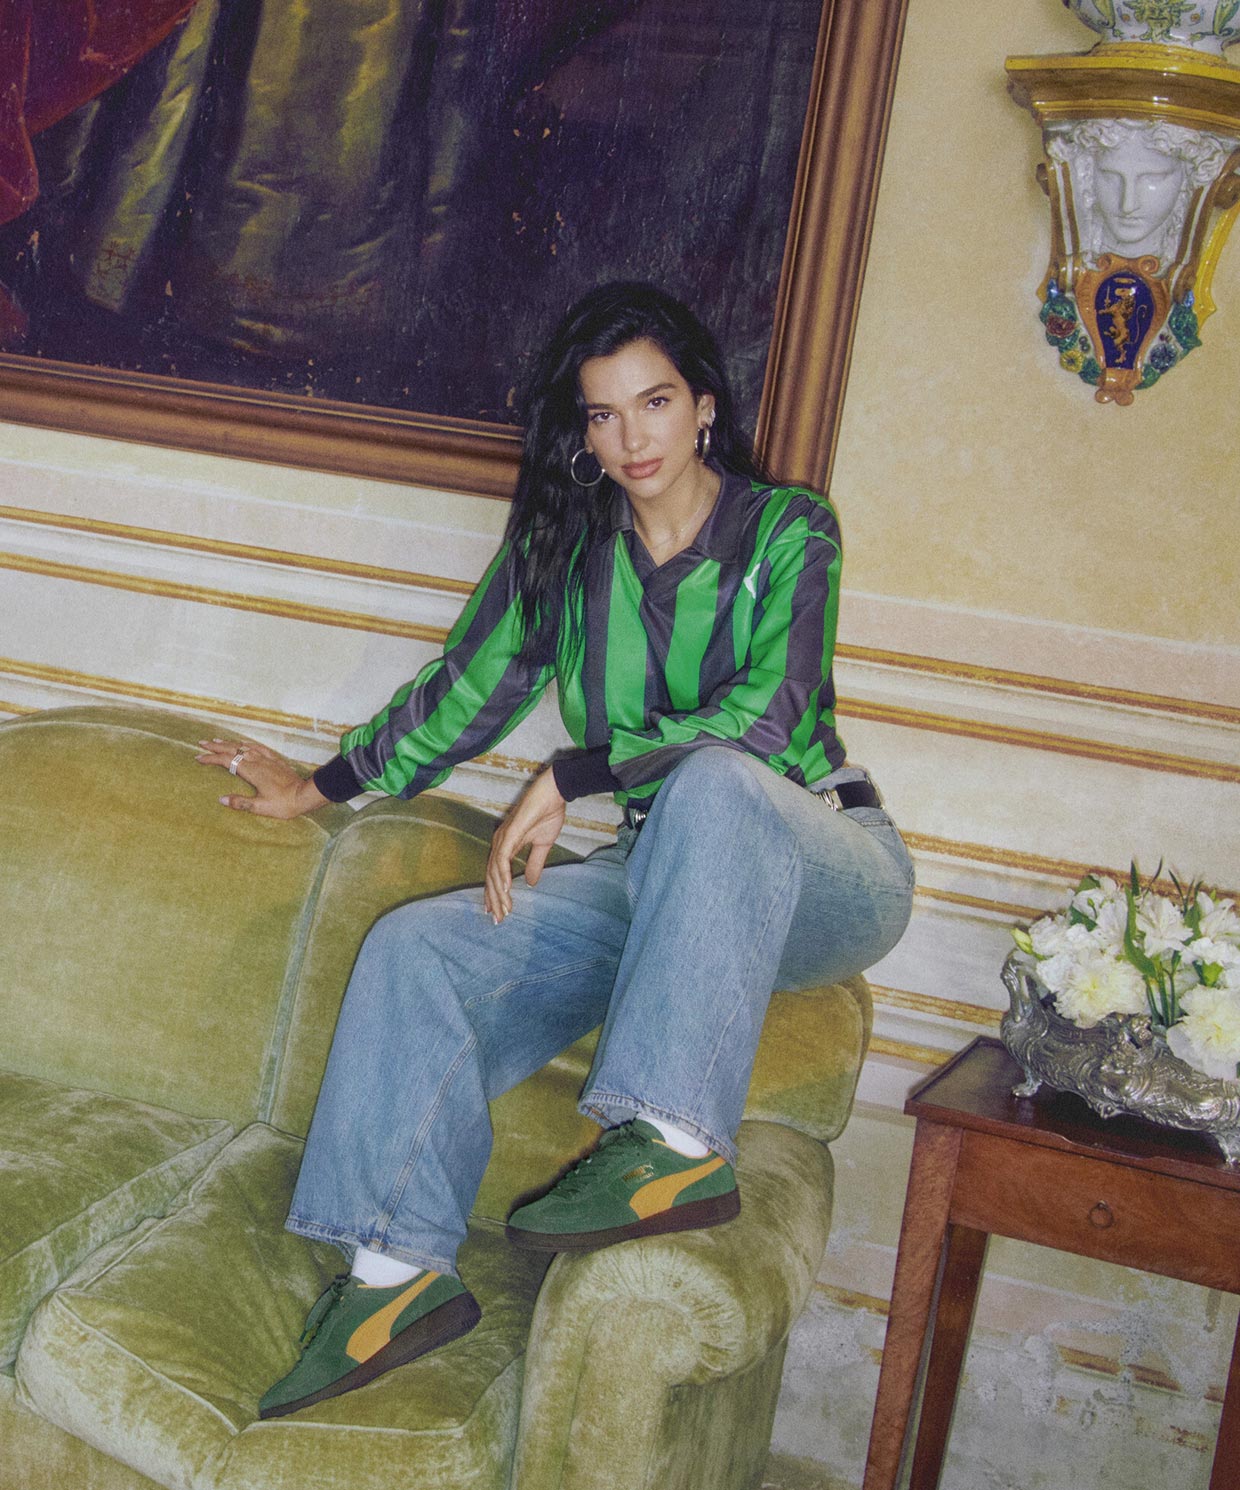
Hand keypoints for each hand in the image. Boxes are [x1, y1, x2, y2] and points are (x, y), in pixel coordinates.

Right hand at [194, 738, 328, 818]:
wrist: (305, 795)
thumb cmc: (284, 803)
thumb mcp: (260, 807)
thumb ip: (240, 803)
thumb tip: (221, 799)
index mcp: (252, 771)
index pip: (226, 761)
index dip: (211, 759)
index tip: (198, 758)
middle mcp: (258, 761)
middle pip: (233, 749)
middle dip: (216, 746)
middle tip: (202, 743)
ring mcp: (267, 759)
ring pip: (244, 746)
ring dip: (230, 743)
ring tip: (218, 740)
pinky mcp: (275, 760)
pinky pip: (258, 747)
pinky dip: (247, 743)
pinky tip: (244, 743)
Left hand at [485, 767, 566, 924]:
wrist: (554, 793)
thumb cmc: (547, 814)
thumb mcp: (543, 845)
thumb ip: (535, 864)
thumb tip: (530, 883)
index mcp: (505, 845)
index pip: (495, 875)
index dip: (495, 894)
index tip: (497, 912)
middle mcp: (499, 843)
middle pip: (491, 877)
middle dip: (494, 900)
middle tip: (498, 919)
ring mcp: (503, 838)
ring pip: (494, 871)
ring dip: (498, 893)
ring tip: (503, 910)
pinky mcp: (510, 834)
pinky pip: (502, 858)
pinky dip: (502, 875)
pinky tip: (506, 890)